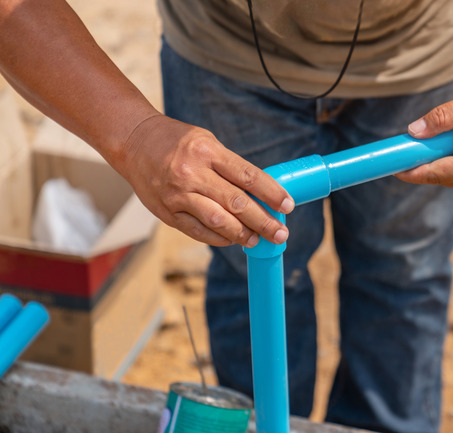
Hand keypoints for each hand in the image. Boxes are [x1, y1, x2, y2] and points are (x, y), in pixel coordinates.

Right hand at [118, 114, 293, 246]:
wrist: (133, 142)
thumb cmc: (177, 141)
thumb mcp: (207, 142)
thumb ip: (230, 167)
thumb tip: (261, 194)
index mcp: (208, 151)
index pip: (248, 176)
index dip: (272, 193)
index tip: (288, 206)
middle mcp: (192, 173)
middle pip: (237, 203)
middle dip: (263, 221)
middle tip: (280, 234)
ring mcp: (178, 195)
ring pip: (218, 221)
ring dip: (242, 234)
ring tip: (258, 239)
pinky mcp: (166, 212)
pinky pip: (197, 231)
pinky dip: (218, 238)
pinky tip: (233, 239)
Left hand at [397, 78, 452, 187]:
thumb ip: (440, 118)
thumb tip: (413, 132)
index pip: (436, 173)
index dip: (412, 172)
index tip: (393, 168)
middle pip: (443, 179)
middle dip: (424, 168)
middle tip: (404, 154)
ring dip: (439, 166)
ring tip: (425, 149)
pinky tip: (448, 148)